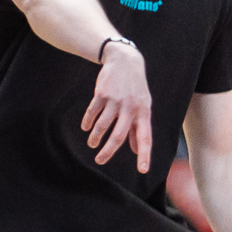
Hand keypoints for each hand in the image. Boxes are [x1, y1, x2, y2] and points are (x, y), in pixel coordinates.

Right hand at [82, 43, 153, 170]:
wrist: (126, 61)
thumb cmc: (136, 89)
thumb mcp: (143, 107)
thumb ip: (139, 128)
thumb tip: (136, 150)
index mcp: (144, 113)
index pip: (145, 138)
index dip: (144, 154)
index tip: (143, 170)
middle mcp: (131, 108)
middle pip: (118, 135)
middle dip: (108, 151)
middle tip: (99, 161)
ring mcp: (116, 100)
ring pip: (103, 125)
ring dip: (95, 137)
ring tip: (92, 144)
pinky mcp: (102, 93)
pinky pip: (93, 112)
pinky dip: (88, 121)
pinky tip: (85, 128)